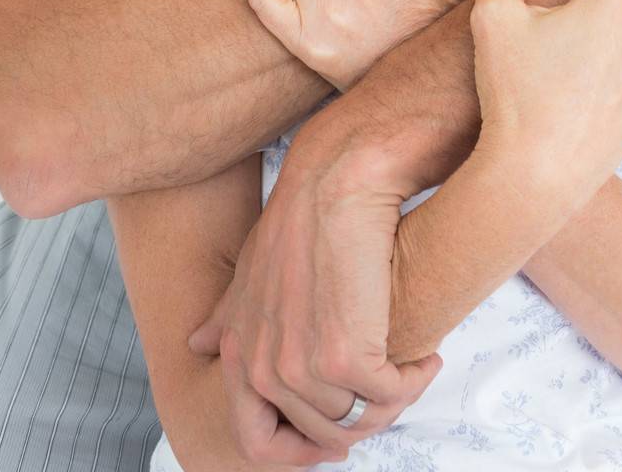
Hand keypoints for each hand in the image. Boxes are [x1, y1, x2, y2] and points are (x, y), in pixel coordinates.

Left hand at [188, 132, 441, 461]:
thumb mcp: (252, 267)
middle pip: (321, 437)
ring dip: (393, 400)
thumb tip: (195, 344)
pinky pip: (388, 397)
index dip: (302, 449)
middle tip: (391, 390)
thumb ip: (229, 313)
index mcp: (238, 352)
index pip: (257, 443)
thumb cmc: (302, 213)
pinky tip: (426, 355)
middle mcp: (263, 368)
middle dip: (362, 422)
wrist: (337, 178)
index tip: (341, 427)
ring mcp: (302, 366)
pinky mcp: (346, 357)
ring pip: (358, 421)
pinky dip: (414, 381)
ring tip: (413, 365)